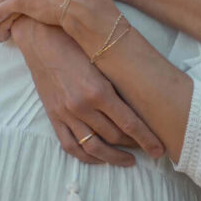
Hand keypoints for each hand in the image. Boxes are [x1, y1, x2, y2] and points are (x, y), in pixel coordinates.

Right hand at [13, 18, 164, 165]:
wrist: (42, 39)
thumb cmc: (76, 43)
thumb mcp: (103, 61)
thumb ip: (118, 84)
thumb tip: (143, 102)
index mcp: (99, 91)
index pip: (129, 124)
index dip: (147, 140)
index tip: (159, 150)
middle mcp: (82, 107)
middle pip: (114, 137)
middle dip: (134, 145)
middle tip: (147, 148)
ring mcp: (66, 114)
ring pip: (93, 147)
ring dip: (113, 158)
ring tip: (128, 160)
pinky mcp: (54, 116)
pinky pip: (70, 146)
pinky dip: (86, 157)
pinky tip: (99, 158)